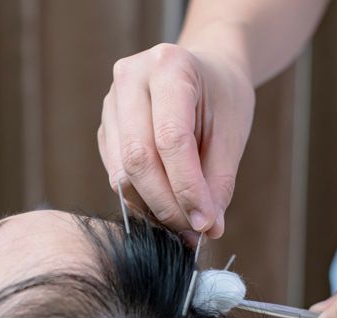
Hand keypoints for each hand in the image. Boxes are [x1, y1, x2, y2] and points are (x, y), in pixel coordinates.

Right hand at [97, 43, 254, 237]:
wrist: (204, 74)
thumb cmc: (222, 98)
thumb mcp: (232, 132)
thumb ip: (219, 181)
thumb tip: (207, 229)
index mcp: (168, 66)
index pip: (170, 139)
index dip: (187, 188)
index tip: (205, 224)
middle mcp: (130, 79)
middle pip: (137, 158)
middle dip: (166, 204)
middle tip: (192, 231)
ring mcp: (110, 104)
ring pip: (121, 173)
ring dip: (152, 207)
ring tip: (183, 223)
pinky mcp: (104, 130)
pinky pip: (117, 176)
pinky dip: (141, 200)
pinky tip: (166, 207)